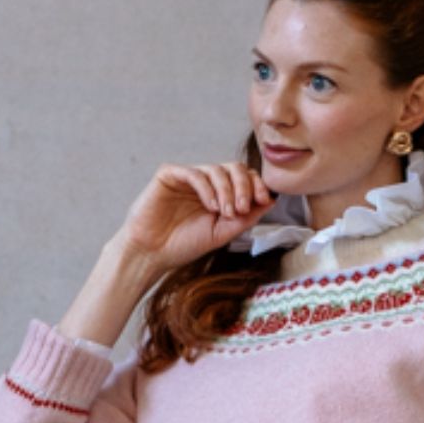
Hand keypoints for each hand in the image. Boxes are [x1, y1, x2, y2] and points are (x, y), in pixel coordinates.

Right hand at [116, 163, 271, 282]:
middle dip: (244, 186)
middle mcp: (205, 182)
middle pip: (234, 168)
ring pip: (217, 169)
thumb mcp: (222, 233)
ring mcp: (187, 177)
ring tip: (226, 212)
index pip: (244, 179)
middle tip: (243, 208)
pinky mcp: (170, 175)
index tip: (263, 201)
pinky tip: (211, 206)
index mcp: (219, 194)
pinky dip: (208, 188)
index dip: (257, 185)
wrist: (151, 254)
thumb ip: (246, 217)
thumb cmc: (183, 245)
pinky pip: (195, 174)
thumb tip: (272, 200)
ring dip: (227, 190)